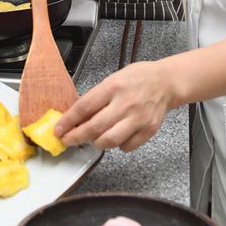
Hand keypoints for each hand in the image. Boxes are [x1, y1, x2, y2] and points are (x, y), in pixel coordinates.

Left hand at [54, 61, 171, 151]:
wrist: (166, 82)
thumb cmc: (138, 78)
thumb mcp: (113, 79)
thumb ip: (97, 97)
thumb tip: (76, 116)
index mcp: (113, 86)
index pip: (84, 107)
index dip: (68, 121)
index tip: (59, 129)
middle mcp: (125, 103)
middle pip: (95, 127)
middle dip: (76, 137)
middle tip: (67, 140)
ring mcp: (138, 118)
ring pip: (109, 140)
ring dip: (96, 142)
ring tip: (92, 138)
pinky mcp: (148, 130)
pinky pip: (126, 146)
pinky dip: (117, 145)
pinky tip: (115, 137)